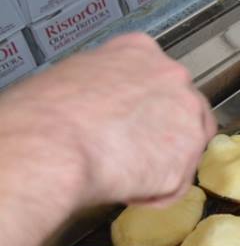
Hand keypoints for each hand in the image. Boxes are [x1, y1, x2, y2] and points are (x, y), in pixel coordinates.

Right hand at [0, 33, 215, 206]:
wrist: (52, 145)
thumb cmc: (47, 113)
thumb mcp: (75, 76)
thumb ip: (107, 84)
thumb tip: (105, 103)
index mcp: (142, 52)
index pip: (160, 78)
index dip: (147, 105)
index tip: (132, 120)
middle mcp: (174, 79)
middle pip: (187, 110)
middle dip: (167, 135)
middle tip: (134, 153)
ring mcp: (187, 119)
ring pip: (186, 149)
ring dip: (159, 166)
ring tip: (122, 174)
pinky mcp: (187, 160)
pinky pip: (173, 184)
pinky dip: (152, 193)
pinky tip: (123, 189)